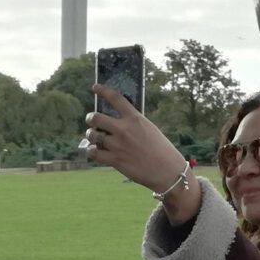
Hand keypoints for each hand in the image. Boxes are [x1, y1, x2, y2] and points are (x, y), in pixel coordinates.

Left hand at [84, 84, 201, 222]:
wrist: (168, 171)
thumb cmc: (163, 151)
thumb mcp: (150, 130)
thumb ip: (134, 124)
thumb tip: (116, 123)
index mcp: (136, 119)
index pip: (116, 98)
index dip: (103, 90)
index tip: (95, 87)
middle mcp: (124, 129)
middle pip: (95, 117)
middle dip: (91, 118)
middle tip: (92, 121)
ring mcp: (118, 145)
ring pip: (92, 135)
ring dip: (91, 135)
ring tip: (95, 138)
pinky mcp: (115, 160)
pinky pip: (93, 152)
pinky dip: (92, 151)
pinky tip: (95, 151)